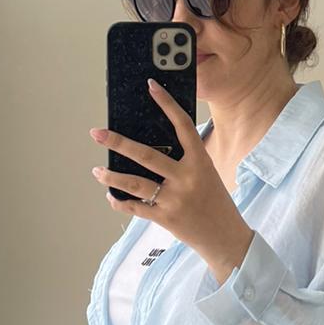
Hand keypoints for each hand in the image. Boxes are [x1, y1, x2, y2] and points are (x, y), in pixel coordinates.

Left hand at [90, 79, 253, 281]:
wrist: (226, 238)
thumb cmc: (215, 202)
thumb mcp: (207, 174)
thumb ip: (185, 161)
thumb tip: (148, 148)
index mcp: (200, 162)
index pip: (183, 125)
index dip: (167, 104)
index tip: (151, 86)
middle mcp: (187, 178)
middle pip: (147, 155)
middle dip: (119, 142)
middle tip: (97, 132)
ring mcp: (174, 199)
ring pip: (135, 183)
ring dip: (112, 176)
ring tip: (97, 169)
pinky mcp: (165, 218)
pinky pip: (136, 208)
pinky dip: (120, 202)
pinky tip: (110, 196)